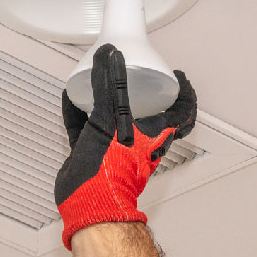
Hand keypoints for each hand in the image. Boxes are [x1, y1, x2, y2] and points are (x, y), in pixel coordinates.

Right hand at [54, 44, 196, 248]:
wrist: (89, 202)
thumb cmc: (110, 169)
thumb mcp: (111, 117)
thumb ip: (110, 84)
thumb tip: (110, 55)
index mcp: (154, 135)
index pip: (182, 112)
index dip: (185, 93)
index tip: (180, 77)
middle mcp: (139, 142)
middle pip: (153, 116)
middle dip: (151, 97)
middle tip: (147, 78)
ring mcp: (116, 149)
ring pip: (118, 121)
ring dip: (113, 102)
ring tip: (105, 82)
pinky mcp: (94, 154)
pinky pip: (87, 127)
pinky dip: (80, 112)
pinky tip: (71, 99)